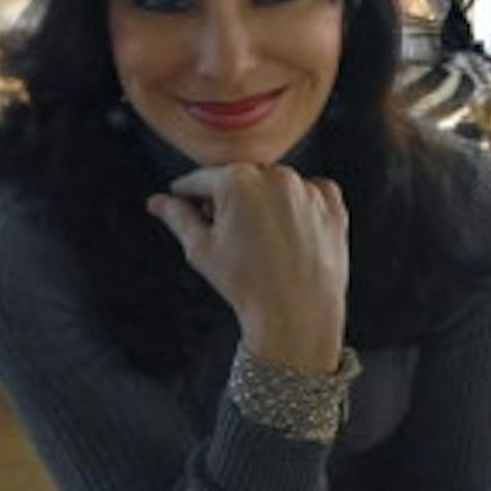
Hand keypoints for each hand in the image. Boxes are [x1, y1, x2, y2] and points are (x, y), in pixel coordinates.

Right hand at [146, 164, 348, 373]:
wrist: (298, 314)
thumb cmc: (246, 284)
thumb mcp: (201, 250)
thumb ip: (178, 217)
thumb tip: (158, 202)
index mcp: (238, 181)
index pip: (203, 179)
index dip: (187, 190)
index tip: (181, 195)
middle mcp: (276, 176)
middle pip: (242, 180)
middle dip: (229, 200)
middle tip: (225, 233)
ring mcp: (308, 190)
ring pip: (276, 187)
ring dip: (265, 203)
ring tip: (261, 242)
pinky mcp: (333, 206)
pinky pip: (311, 195)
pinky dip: (299, 207)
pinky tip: (290, 235)